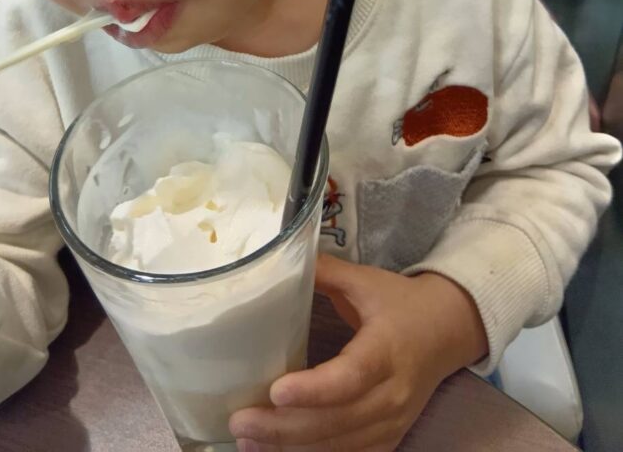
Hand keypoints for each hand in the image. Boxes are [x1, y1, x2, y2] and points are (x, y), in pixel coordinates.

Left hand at [229, 254, 487, 450]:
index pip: (352, 377)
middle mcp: (393, 393)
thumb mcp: (366, 281)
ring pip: (341, 444)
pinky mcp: (389, 438)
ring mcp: (393, 422)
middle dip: (286, 427)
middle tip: (241, 421)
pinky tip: (276, 450)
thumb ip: (323, 271)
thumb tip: (278, 255)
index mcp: (387, 348)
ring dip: (292, 447)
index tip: (276, 391)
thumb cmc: (400, 303)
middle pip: (339, 420)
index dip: (314, 390)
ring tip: (247, 439)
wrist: (448, 331)